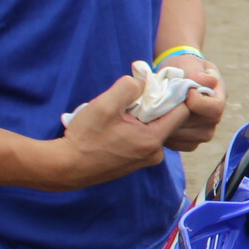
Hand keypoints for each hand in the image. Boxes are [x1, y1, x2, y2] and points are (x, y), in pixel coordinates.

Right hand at [44, 73, 173, 189]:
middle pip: (168, 120)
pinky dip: (136, 129)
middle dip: (155, 105)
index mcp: (153, 139)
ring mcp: (146, 160)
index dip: (173, 94)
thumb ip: (127, 87)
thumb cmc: (85, 138)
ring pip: (155, 129)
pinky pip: (145, 139)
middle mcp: (155, 153)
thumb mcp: (104, 105)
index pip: (182, 111)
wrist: (66, 167)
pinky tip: (117, 127)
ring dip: (142, 117)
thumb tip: (142, 81)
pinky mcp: (136, 162)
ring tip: (121, 114)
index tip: (158, 85)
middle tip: (133, 99)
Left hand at [164, 56, 225, 153]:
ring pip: (191, 139)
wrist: (175, 77)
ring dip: (173, 129)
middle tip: (164, 106)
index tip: (184, 92)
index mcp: (219, 95)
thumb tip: (210, 81)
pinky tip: (159, 126)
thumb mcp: (188, 63)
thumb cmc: (183, 68)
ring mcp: (204, 130)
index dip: (198, 103)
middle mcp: (215, 116)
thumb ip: (196, 71)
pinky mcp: (192, 140)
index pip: (215, 108)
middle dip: (180, 118)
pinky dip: (169, 139)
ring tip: (159, 115)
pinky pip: (182, 146)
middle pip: (203, 127)